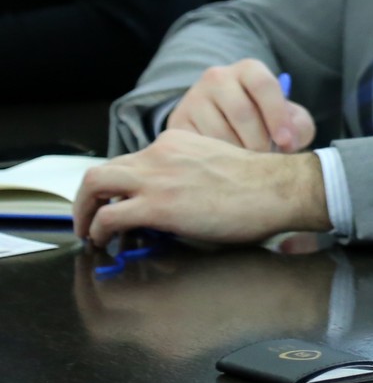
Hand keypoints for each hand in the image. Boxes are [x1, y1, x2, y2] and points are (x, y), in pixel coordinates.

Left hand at [72, 132, 330, 246]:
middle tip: (89, 217)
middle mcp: (161, 153)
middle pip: (104, 169)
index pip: (132, 159)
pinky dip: (99, 231)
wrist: (279, 188)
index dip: (121, 185)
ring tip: (88, 232)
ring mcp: (156, 177)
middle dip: (89, 197)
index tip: (120, 202)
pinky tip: (106, 242)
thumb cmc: (260, 184)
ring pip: (95, 185)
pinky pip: (109, 217)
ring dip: (84, 211)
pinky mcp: (157, 205)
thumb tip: (173, 201)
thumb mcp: (215, 164)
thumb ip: (187, 173)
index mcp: (177, 141)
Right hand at [165, 59, 314, 152]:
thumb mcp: (285, 116)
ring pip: (219, 132)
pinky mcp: (177, 122)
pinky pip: (197, 146)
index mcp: (248, 69)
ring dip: (238, 155)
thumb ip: (298, 124)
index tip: (286, 142)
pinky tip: (226, 168)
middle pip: (242, 112)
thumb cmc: (263, 119)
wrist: (221, 120)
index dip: (277, 115)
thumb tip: (290, 140)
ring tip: (249, 167)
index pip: (264, 85)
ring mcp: (194, 98)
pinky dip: (215, 161)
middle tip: (266, 161)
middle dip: (259, 141)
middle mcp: (217, 77)